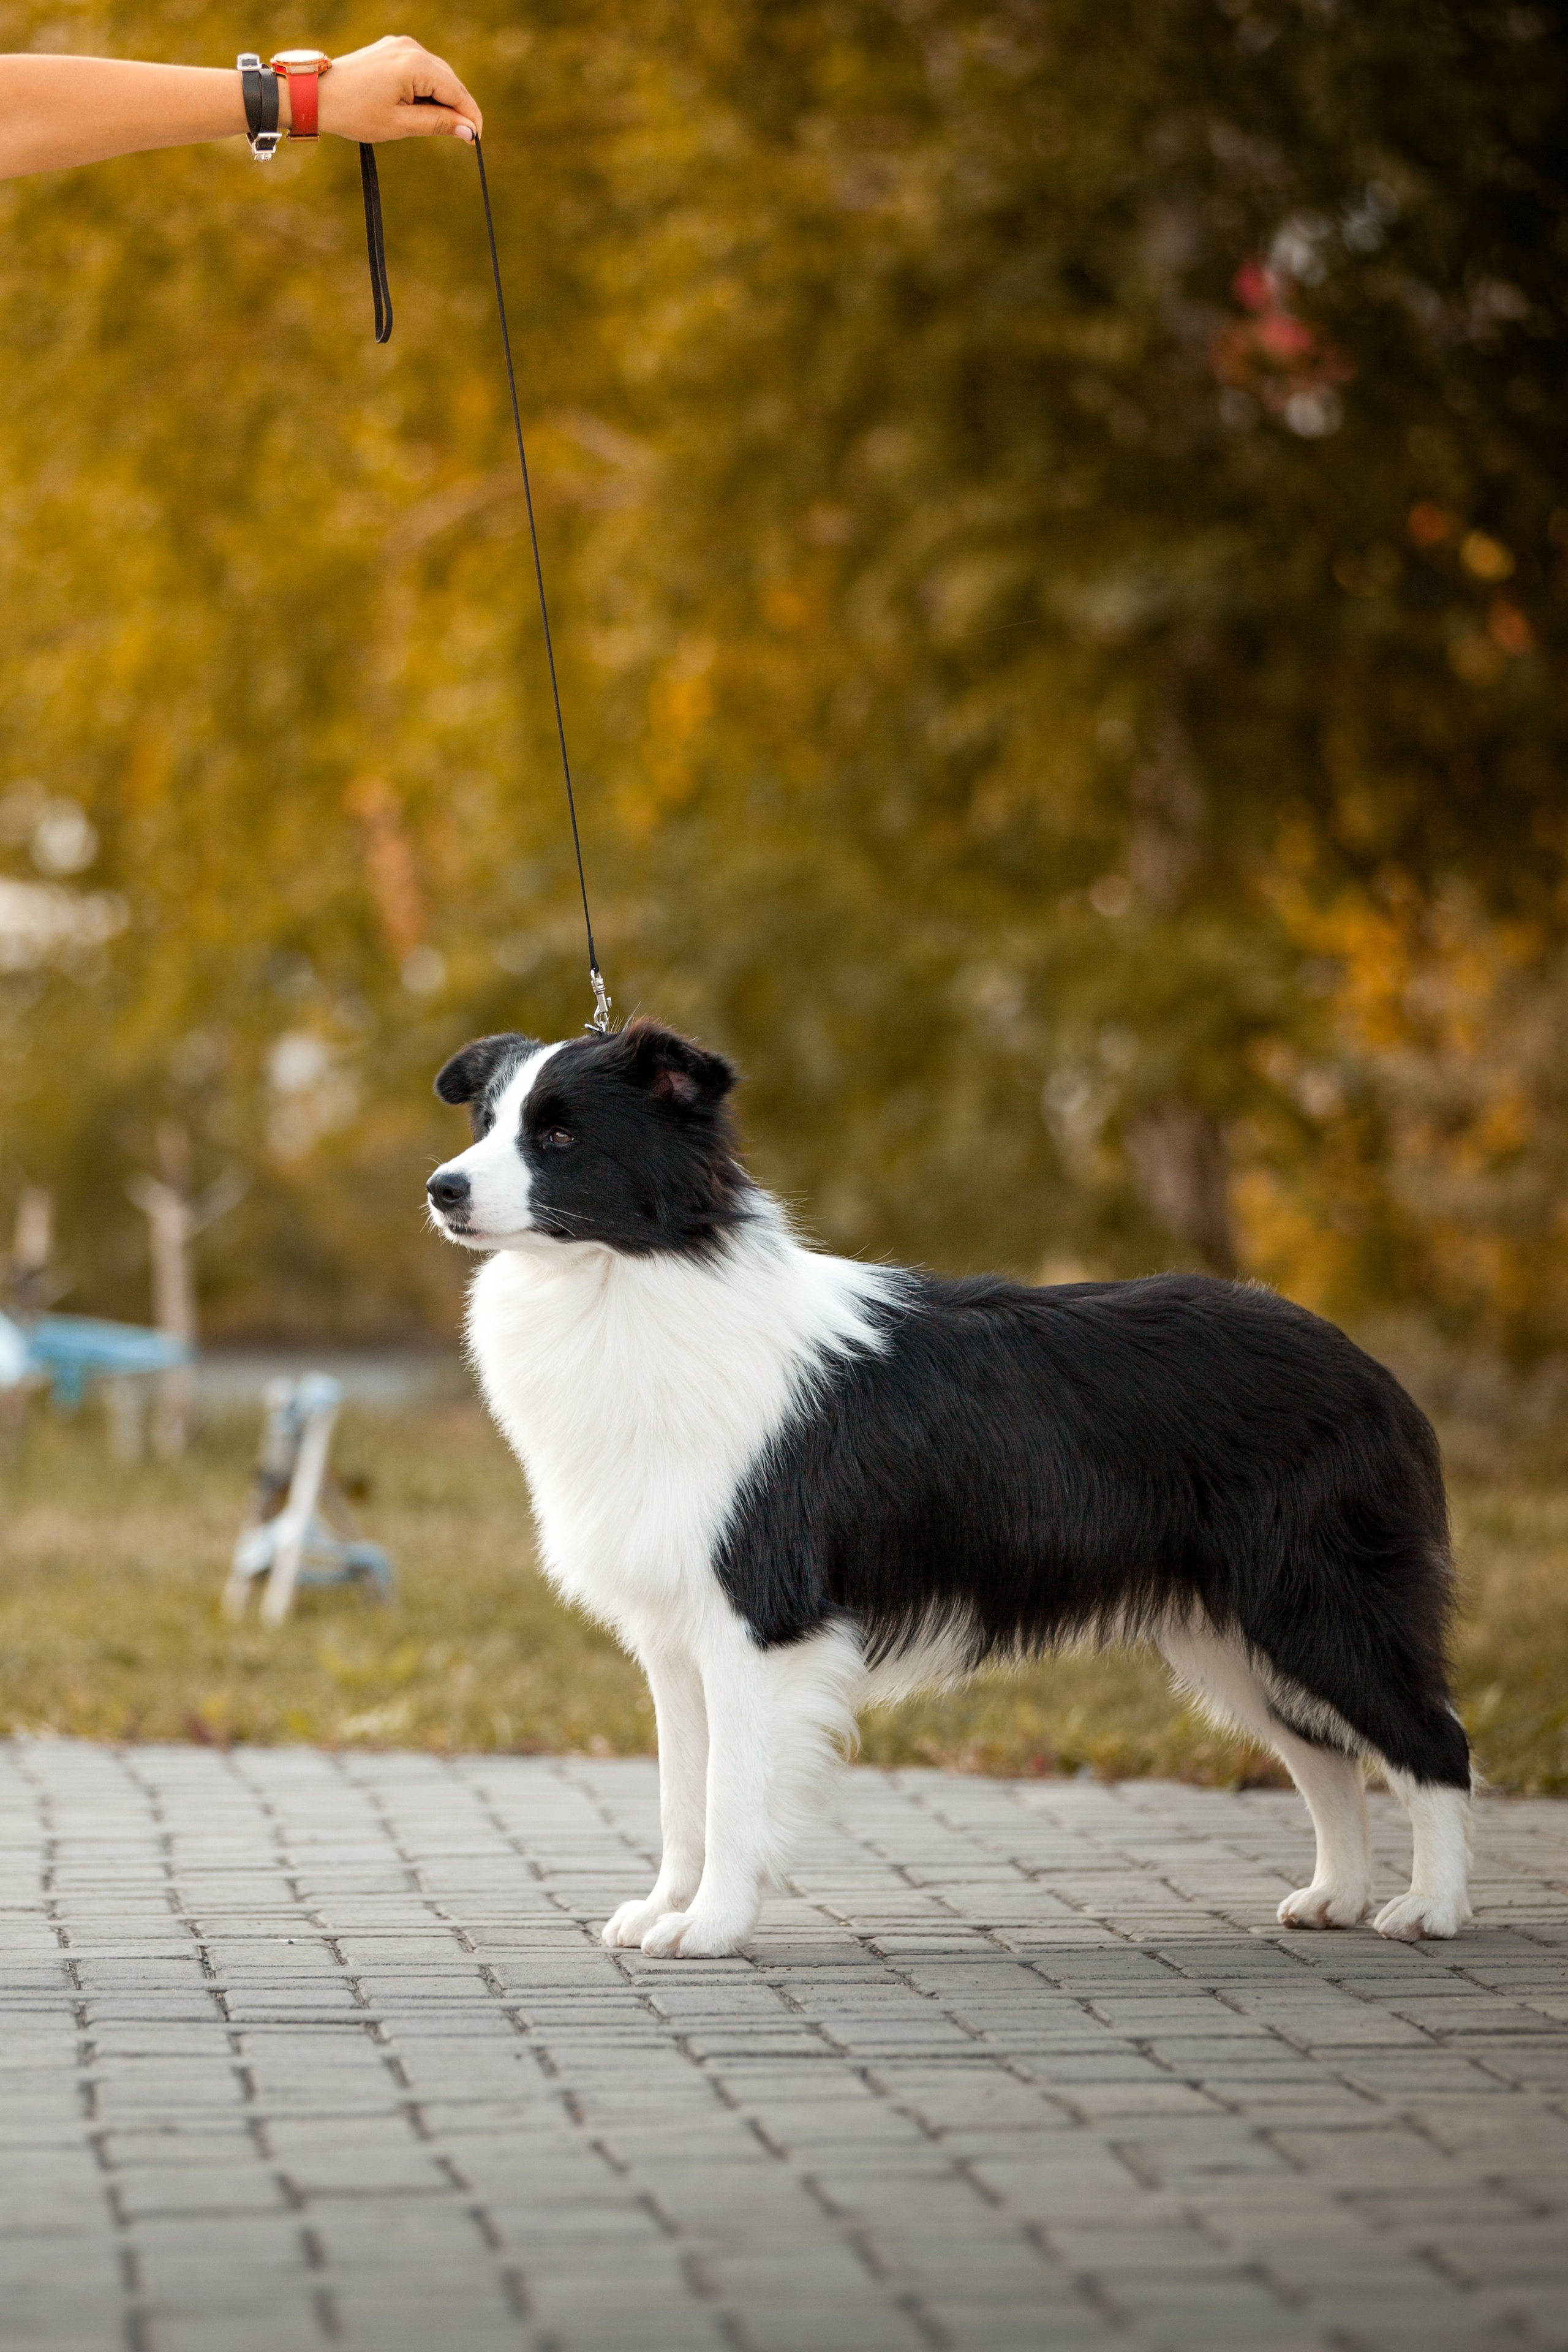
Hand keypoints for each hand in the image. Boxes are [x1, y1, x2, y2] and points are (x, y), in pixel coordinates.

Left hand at [315, 36, 480, 143]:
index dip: (470, 116)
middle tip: (462, 138)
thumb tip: (469, 131)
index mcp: (414, 65)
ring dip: (442, 99)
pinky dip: (427, 89)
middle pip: (450, 80)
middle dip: (458, 108)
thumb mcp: (400, 124)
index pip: (456, 91)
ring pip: (436, 74)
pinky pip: (421, 69)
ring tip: (438, 126)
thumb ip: (438, 124)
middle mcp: (411, 48)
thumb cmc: (356, 112)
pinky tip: (421, 108)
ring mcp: (401, 45)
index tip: (476, 139)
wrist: (318, 94)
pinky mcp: (392, 48)